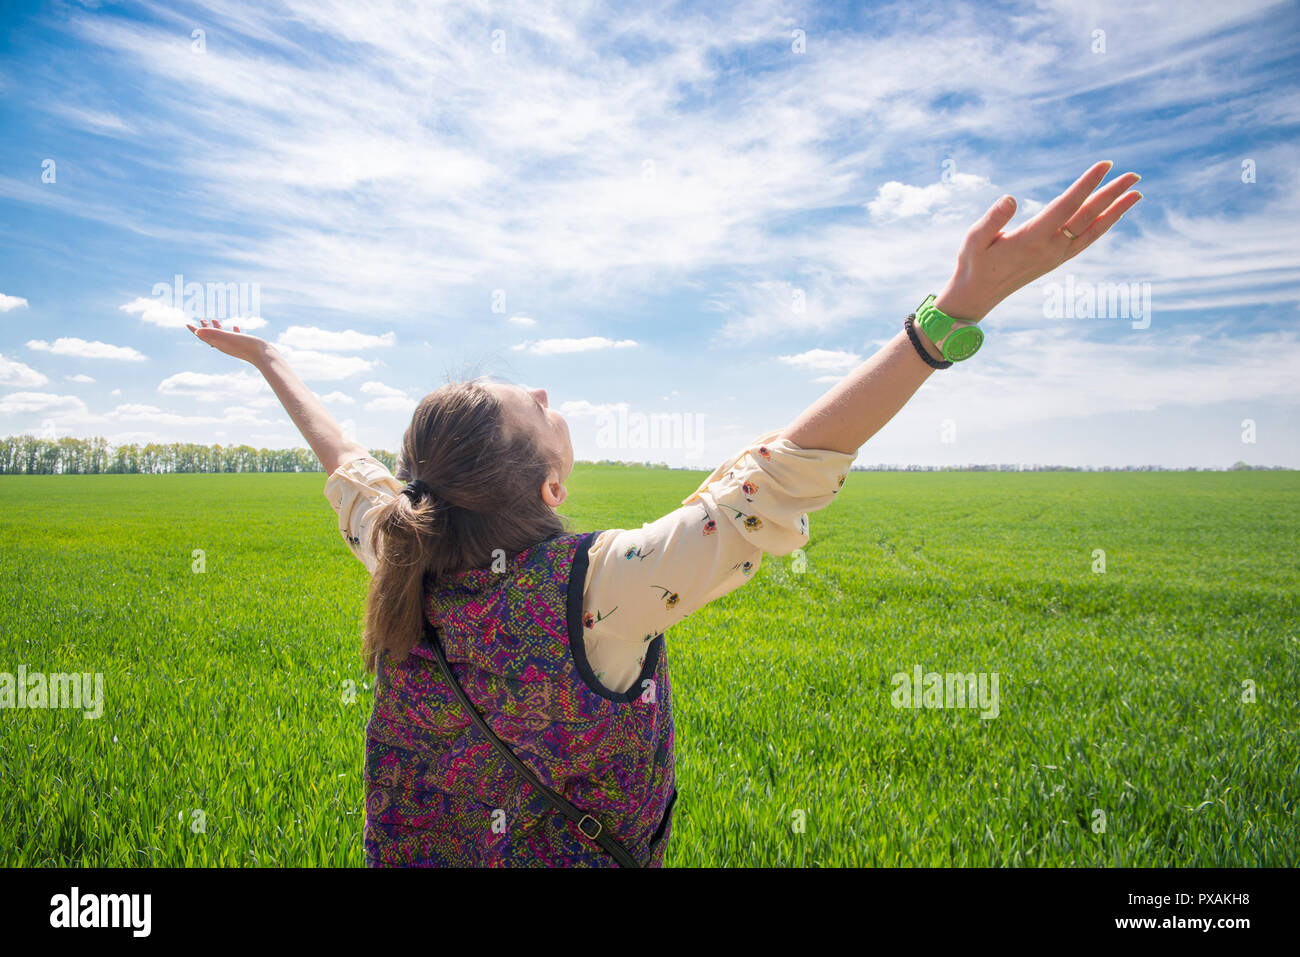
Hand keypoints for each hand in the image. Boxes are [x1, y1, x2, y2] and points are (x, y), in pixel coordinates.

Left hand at [186, 318, 272, 365]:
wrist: (264, 355)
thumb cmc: (245, 345)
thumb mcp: (227, 337)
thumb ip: (212, 333)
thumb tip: (196, 331)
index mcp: (219, 344)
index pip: (203, 336)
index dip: (194, 329)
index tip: (186, 323)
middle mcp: (225, 346)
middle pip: (211, 336)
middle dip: (205, 328)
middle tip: (202, 318)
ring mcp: (234, 346)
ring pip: (223, 336)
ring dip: (218, 328)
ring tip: (216, 319)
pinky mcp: (244, 345)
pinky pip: (235, 337)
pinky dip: (233, 331)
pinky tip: (236, 326)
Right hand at [934, 161, 1141, 320]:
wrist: (977, 295)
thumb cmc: (973, 263)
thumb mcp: (973, 239)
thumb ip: (992, 219)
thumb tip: (1011, 198)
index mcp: (1032, 239)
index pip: (1067, 206)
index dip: (1087, 184)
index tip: (1105, 165)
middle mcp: (1050, 249)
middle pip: (1088, 216)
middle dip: (1112, 194)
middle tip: (1134, 174)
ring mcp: (1056, 256)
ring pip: (1093, 230)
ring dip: (1116, 210)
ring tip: (1136, 193)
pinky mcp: (1056, 260)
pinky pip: (1087, 240)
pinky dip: (1103, 225)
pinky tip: (1113, 215)